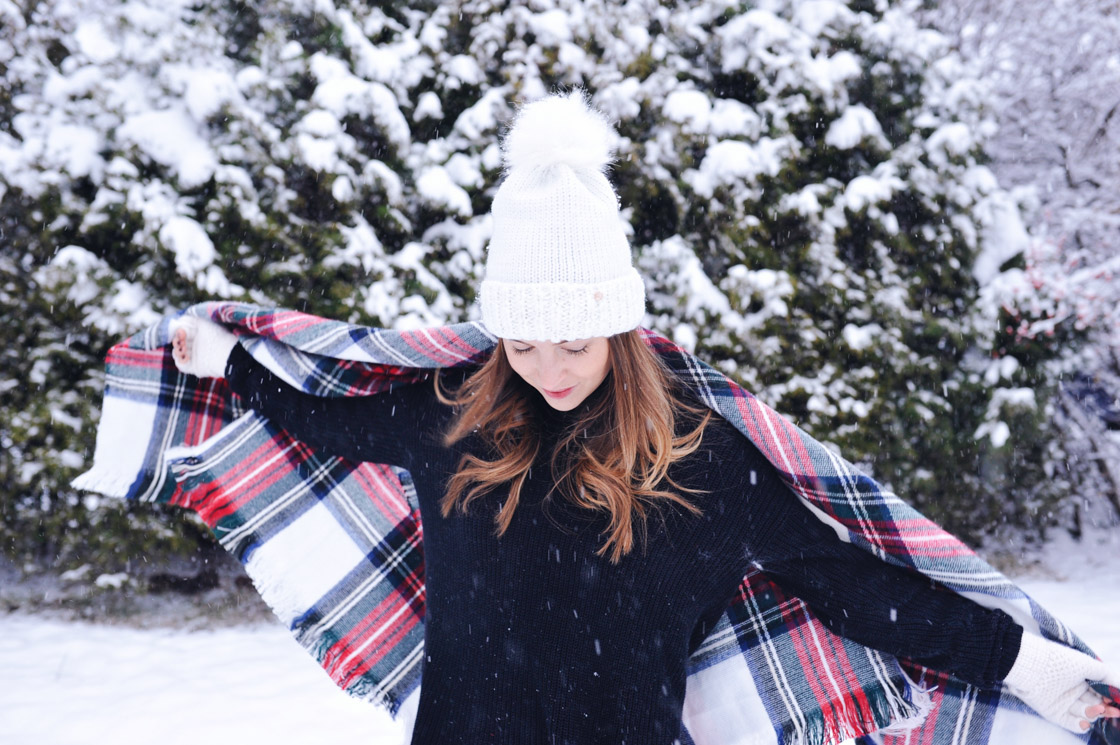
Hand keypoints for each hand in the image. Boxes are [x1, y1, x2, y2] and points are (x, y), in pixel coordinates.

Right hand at [170, 316, 237, 378]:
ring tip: (182, 348)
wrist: (226, 353)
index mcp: (200, 335)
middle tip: (180, 341)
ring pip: (178, 354)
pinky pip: (182, 366)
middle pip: (179, 343)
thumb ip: (190, 319)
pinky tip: (186, 356)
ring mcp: (196, 357)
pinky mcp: (196, 368)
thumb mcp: (204, 323)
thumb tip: (179, 319)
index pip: (183, 333)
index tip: (181, 331)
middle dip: (177, 341)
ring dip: (177, 351)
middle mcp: (198, 346)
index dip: (179, 332)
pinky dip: (180, 361)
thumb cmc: (217, 335)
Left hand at [1004, 632, 1119, 731]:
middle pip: (1095, 705)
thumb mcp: (1087, 664)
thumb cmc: (1060, 662)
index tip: (1116, 700)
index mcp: (1081, 680)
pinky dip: (1079, 725)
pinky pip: (1070, 723)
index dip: (1110, 698)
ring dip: (1094, 713)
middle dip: (1106, 709)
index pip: (1100, 693)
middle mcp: (1073, 692)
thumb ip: (1107, 675)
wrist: (1033, 667)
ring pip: (1085, 714)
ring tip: (1098, 709)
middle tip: (1113, 710)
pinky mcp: (1054, 713)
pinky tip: (1085, 723)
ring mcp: (1064, 703)